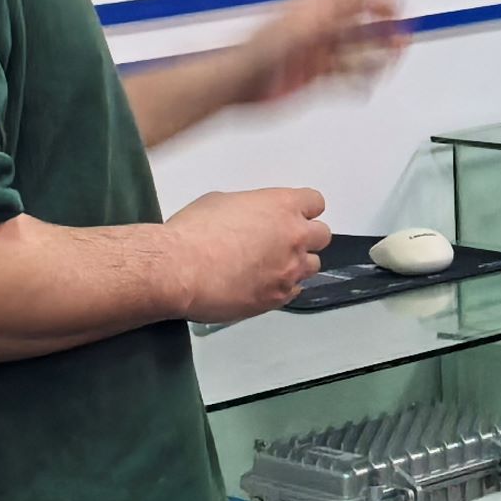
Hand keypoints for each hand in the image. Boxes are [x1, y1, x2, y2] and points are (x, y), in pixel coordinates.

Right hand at [168, 187, 330, 321]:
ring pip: (311, 266)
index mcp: (282, 206)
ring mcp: (289, 269)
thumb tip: (248, 220)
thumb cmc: (193, 233)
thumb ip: (250, 210)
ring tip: (269, 267)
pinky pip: (293, 291)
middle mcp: (294, 237)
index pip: (315, 203)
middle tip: (282, 243)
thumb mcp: (222, 202)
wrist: (178, 269)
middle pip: (321, 236)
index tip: (293, 217)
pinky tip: (260, 285)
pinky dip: (282, 288)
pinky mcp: (277, 297)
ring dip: (295, 265)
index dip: (303, 210)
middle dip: (304, 238)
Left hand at [234, 0, 406, 108]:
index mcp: (313, 9)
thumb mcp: (302, 25)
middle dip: (385, 24)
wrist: (239, 83)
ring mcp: (317, 53)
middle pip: (360, 23)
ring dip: (379, 52)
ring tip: (397, 54)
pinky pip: (346, 75)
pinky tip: (373, 81)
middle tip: (405, 29)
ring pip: (357, 50)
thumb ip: (335, 11)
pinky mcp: (315, 76)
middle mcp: (318, 29)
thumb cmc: (257, 50)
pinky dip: (362, 79)